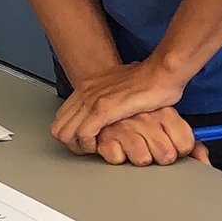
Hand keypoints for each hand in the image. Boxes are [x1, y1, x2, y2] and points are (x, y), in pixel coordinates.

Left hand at [53, 60, 188, 153]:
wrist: (162, 71)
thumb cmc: (151, 79)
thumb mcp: (123, 86)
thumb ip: (112, 95)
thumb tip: (114, 106)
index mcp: (89, 86)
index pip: (63, 115)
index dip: (72, 132)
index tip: (88, 139)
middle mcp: (86, 91)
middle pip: (59, 125)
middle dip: (71, 143)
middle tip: (89, 149)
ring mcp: (93, 100)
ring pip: (66, 132)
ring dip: (78, 146)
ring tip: (94, 149)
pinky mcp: (103, 109)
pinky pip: (83, 134)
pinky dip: (88, 145)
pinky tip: (100, 147)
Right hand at [84, 108, 211, 169]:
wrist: (106, 99)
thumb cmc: (141, 115)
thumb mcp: (168, 122)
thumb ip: (190, 142)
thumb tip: (204, 162)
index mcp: (165, 112)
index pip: (185, 144)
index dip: (179, 151)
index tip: (172, 146)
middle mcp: (146, 118)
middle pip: (166, 155)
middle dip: (160, 157)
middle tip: (151, 148)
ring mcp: (125, 126)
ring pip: (143, 159)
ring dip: (140, 157)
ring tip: (135, 147)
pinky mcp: (105, 136)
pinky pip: (118, 159)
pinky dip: (118, 156)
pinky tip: (119, 147)